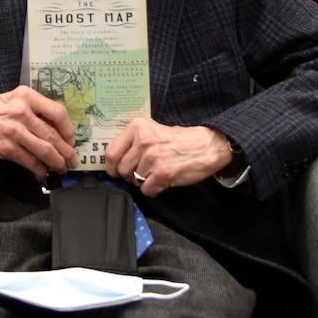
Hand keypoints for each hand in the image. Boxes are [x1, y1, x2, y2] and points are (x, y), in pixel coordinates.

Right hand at [0, 86, 76, 180]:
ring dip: (57, 163)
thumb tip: (56, 129)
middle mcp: (22, 112)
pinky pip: (30, 162)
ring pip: (45, 151)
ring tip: (61, 168)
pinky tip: (42, 173)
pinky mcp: (6, 148)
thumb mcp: (13, 99)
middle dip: (67, 151)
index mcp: (26, 96)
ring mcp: (14, 131)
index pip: (58, 113)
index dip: (69, 130)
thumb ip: (34, 109)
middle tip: (72, 159)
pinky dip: (39, 170)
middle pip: (53, 135)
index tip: (71, 139)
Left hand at [104, 119, 234, 196]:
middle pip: (122, 170)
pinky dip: (154, 189)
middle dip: (131, 175)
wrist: (207, 145)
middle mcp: (143, 141)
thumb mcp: (153, 130)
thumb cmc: (179, 140)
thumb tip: (114, 160)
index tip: (115, 171)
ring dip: (144, 182)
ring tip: (157, 172)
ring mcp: (153, 157)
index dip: (111, 166)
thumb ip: (133, 141)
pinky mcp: (163, 173)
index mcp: (138, 127)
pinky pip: (147, 190)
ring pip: (134, 181)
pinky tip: (163, 180)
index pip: (110, 152)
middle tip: (145, 171)